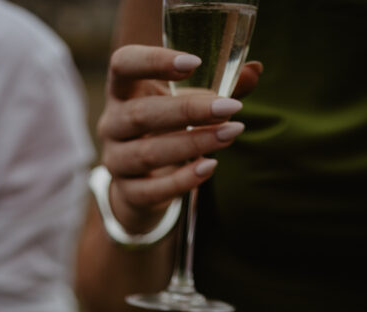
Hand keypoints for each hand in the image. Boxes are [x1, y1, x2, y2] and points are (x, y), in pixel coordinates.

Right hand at [99, 45, 262, 234]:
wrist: (143, 183)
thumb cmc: (166, 130)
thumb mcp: (187, 103)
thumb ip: (218, 88)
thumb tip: (255, 71)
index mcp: (123, 91)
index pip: (123, 65)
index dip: (153, 62)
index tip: (195, 64)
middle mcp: (111, 124)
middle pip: (141, 114)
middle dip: (188, 111)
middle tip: (230, 107)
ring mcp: (115, 160)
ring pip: (148, 153)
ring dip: (193, 143)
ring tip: (230, 134)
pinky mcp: (127, 193)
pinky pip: (152, 190)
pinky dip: (183, 179)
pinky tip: (210, 167)